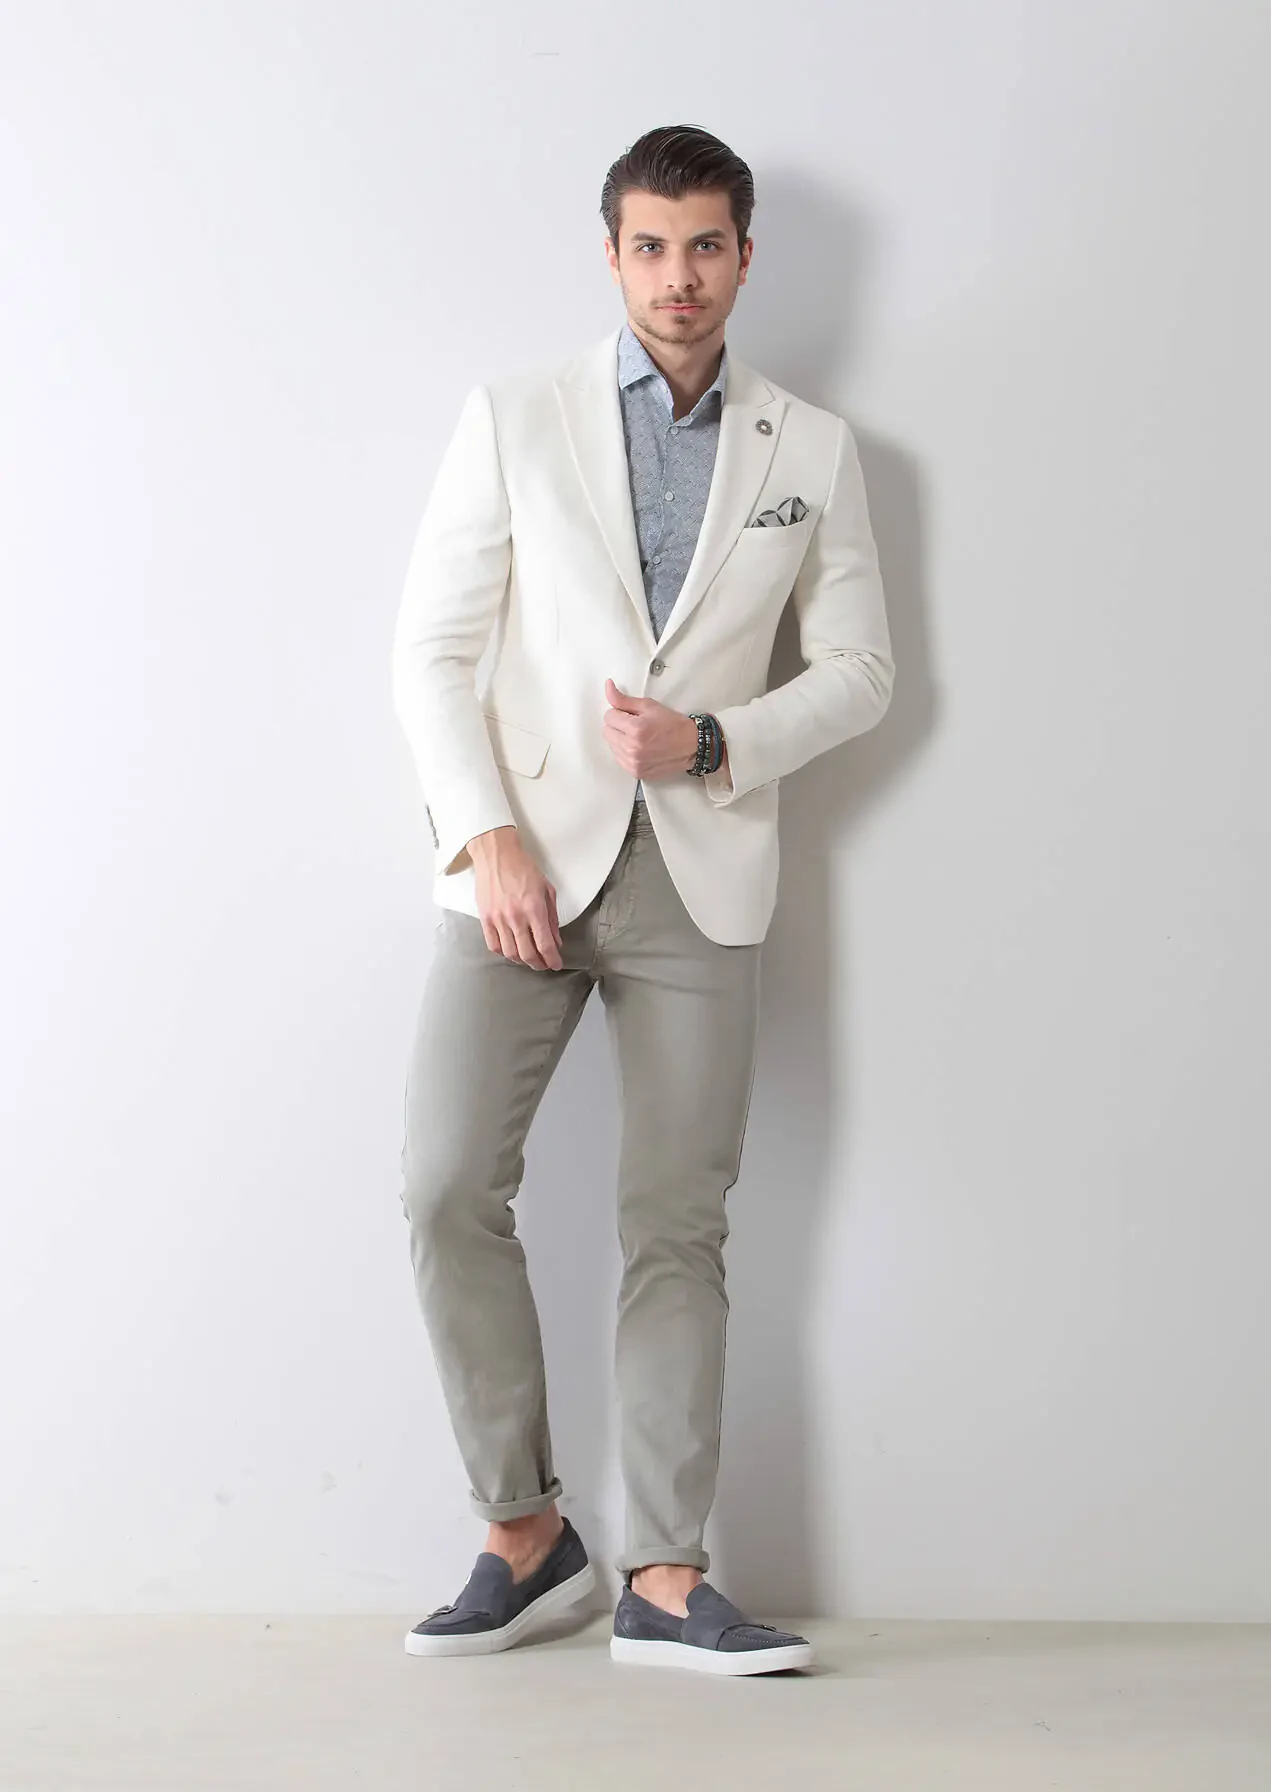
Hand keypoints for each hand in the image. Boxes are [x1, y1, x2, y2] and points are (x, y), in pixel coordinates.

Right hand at [466, 826, 563, 969]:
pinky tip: (511, 950)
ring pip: (510, 953)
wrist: (496, 855)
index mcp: (534, 909)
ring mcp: (498, 919)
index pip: (545, 944)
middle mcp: (515, 917)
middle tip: (544, 964)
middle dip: (539, 964)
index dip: (552, 959)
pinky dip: (504, 952)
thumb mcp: (546, 889)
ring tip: (529, 958)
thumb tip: (556, 939)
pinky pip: (493, 945)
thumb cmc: (522, 868)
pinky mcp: (485, 918)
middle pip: (528, 954)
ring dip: (522, 960)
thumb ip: (552, 917)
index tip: (556, 964)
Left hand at [603, 678, 698, 777]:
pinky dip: (626, 752)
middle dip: (619, 726)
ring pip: (612, 746)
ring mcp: (634, 762)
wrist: (690, 746)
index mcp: (636, 729)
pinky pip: (619, 759)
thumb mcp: (649, 706)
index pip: (609, 716)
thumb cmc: (673, 726)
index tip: (631, 715)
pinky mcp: (636, 772)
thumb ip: (624, 699)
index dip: (620, 713)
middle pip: (607, 731)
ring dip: (621, 739)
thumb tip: (608, 688)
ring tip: (639, 737)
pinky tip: (639, 748)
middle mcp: (633, 748)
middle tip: (636, 725)